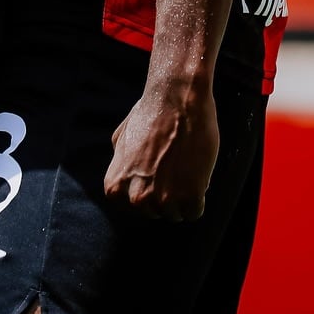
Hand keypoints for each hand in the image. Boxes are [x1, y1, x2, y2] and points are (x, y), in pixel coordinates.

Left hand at [103, 81, 218, 221]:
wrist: (176, 98)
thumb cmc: (151, 112)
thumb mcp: (121, 138)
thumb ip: (120, 163)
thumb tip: (123, 176)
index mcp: (116, 186)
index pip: (134, 207)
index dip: (147, 189)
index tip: (155, 172)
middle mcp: (136, 198)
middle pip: (155, 212)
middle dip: (165, 193)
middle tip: (172, 166)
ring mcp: (163, 200)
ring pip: (176, 214)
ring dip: (182, 196)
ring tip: (183, 167)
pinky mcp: (189, 197)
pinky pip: (194, 213)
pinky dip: (198, 197)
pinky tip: (195, 174)